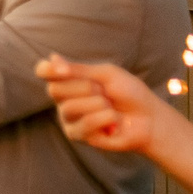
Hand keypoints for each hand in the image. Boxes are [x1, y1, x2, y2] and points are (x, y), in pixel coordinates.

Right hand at [39, 55, 165, 154]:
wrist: (149, 118)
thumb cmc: (129, 93)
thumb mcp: (106, 74)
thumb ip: (79, 69)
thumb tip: (51, 58)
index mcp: (68, 80)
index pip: (43, 71)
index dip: (48, 70)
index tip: (63, 70)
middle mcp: (63, 99)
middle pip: (55, 89)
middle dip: (87, 88)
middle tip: (105, 93)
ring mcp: (68, 118)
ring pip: (71, 107)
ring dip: (100, 105)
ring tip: (111, 109)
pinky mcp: (77, 135)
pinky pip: (87, 123)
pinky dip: (107, 119)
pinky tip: (113, 123)